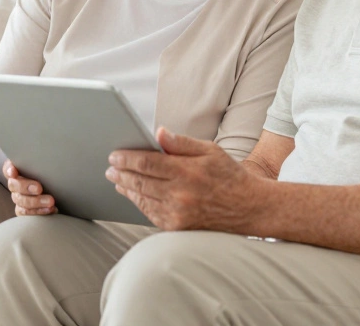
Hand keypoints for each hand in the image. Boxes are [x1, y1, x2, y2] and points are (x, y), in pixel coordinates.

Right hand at [4, 160, 56, 215]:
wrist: (57, 187)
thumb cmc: (49, 170)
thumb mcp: (45, 163)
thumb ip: (42, 159)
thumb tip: (50, 146)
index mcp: (17, 169)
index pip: (7, 168)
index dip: (9, 170)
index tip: (13, 172)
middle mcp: (15, 184)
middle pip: (14, 185)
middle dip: (26, 187)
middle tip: (39, 188)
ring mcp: (19, 198)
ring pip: (21, 202)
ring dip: (36, 202)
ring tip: (51, 202)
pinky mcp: (24, 211)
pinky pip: (27, 214)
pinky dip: (39, 212)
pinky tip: (52, 209)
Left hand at [106, 127, 255, 231]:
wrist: (249, 208)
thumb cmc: (229, 176)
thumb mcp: (210, 150)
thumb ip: (181, 143)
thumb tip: (158, 132)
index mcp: (187, 172)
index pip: (147, 162)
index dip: (126, 158)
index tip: (114, 155)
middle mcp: (181, 194)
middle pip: (140, 182)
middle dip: (121, 174)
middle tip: (109, 168)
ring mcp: (178, 213)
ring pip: (142, 199)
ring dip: (126, 189)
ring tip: (117, 181)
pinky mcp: (178, 227)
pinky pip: (151, 214)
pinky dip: (140, 204)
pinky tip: (134, 195)